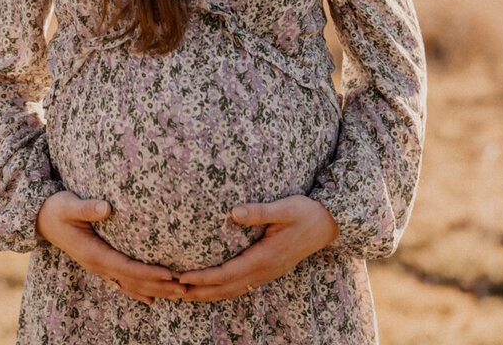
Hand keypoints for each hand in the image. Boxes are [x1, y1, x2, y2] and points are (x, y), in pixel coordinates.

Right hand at [35, 191, 185, 304]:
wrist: (42, 219)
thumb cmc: (58, 208)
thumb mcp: (69, 205)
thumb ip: (86, 207)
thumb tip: (106, 207)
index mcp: (93, 253)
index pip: (126, 267)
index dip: (147, 272)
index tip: (169, 273)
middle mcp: (98, 265)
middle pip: (133, 282)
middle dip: (159, 286)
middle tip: (184, 289)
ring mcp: (99, 268)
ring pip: (130, 286)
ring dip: (154, 291)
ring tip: (178, 294)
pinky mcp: (100, 265)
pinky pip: (122, 283)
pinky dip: (138, 292)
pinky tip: (152, 298)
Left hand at [177, 195, 338, 301]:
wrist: (328, 224)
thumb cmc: (306, 212)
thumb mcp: (285, 207)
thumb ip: (260, 211)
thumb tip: (234, 212)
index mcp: (266, 257)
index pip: (228, 273)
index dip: (204, 277)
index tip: (182, 277)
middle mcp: (265, 270)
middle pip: (226, 288)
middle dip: (199, 292)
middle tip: (173, 292)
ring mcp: (268, 273)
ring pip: (233, 291)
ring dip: (209, 294)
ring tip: (186, 294)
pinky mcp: (269, 271)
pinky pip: (241, 286)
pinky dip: (222, 290)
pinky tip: (211, 289)